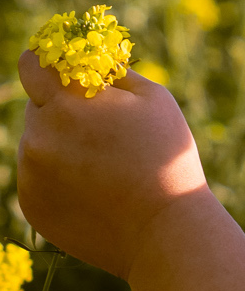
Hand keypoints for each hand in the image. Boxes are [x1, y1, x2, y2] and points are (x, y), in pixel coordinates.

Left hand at [17, 52, 208, 280]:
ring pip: (36, 144)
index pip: (33, 65)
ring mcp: (30, 174)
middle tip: (103, 133)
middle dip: (63, 111)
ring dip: (60, 146)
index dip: (47, 62)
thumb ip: (112, 72)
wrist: (165, 232)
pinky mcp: (31, 206)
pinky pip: (38, 179)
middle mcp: (37, 136)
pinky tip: (96, 193)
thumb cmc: (168, 160)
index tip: (63, 69)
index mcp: (66, 103)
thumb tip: (91, 58)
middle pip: (38, 107)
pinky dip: (59, 180)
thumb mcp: (154, 99)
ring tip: (105, 169)